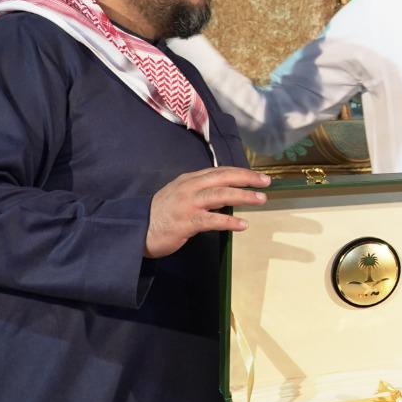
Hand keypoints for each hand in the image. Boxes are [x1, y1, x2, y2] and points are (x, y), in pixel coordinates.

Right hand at [146, 167, 270, 257]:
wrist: (135, 230)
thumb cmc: (160, 214)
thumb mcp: (179, 195)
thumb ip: (200, 191)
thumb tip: (225, 193)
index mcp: (189, 179)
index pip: (219, 171)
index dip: (240, 172)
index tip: (258, 176)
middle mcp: (189, 187)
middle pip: (223, 178)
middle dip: (246, 178)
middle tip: (266, 182)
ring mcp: (187, 204)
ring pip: (220, 195)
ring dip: (243, 196)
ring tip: (261, 199)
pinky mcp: (186, 222)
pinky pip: (211, 220)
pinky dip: (229, 221)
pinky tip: (243, 224)